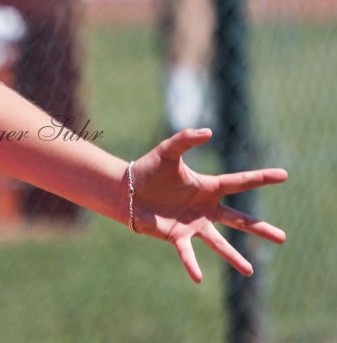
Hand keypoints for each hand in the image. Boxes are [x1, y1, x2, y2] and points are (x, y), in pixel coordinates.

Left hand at [131, 128, 287, 282]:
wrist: (126, 189)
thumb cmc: (149, 169)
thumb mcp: (168, 151)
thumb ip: (186, 139)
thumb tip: (209, 132)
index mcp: (208, 188)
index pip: (240, 182)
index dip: (261, 178)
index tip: (284, 175)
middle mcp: (206, 209)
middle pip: (239, 220)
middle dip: (260, 228)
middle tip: (283, 238)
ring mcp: (193, 225)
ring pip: (218, 243)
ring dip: (233, 257)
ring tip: (249, 271)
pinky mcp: (177, 236)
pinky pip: (187, 253)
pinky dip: (192, 264)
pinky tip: (198, 278)